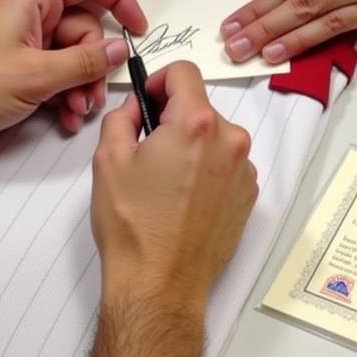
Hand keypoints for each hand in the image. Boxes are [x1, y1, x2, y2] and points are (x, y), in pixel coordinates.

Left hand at [0, 0, 147, 162]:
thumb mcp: (37, 74)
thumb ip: (84, 60)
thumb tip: (118, 49)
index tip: (137, 27)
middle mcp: (30, 17)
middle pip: (85, 27)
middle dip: (95, 62)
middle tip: (92, 92)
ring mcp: (26, 46)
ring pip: (75, 56)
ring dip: (82, 85)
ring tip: (76, 110)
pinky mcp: (22, 73)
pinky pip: (60, 76)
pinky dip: (67, 97)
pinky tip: (64, 118)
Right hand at [90, 62, 257, 307]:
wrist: (160, 285)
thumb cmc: (134, 227)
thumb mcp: (108, 159)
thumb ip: (121, 116)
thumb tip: (136, 107)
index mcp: (195, 123)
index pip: (184, 72)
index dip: (159, 79)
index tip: (148, 98)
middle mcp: (229, 140)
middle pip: (199, 106)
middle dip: (172, 118)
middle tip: (147, 148)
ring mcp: (243, 170)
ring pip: (213, 136)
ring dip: (191, 144)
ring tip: (164, 180)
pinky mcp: (248, 195)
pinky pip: (226, 164)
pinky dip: (206, 169)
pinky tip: (183, 198)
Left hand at [220, 0, 356, 62]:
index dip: (257, 8)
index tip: (234, 22)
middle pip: (300, 9)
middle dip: (262, 30)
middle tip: (235, 48)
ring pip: (323, 24)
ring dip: (288, 43)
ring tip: (259, 56)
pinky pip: (351, 27)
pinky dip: (322, 40)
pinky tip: (299, 48)